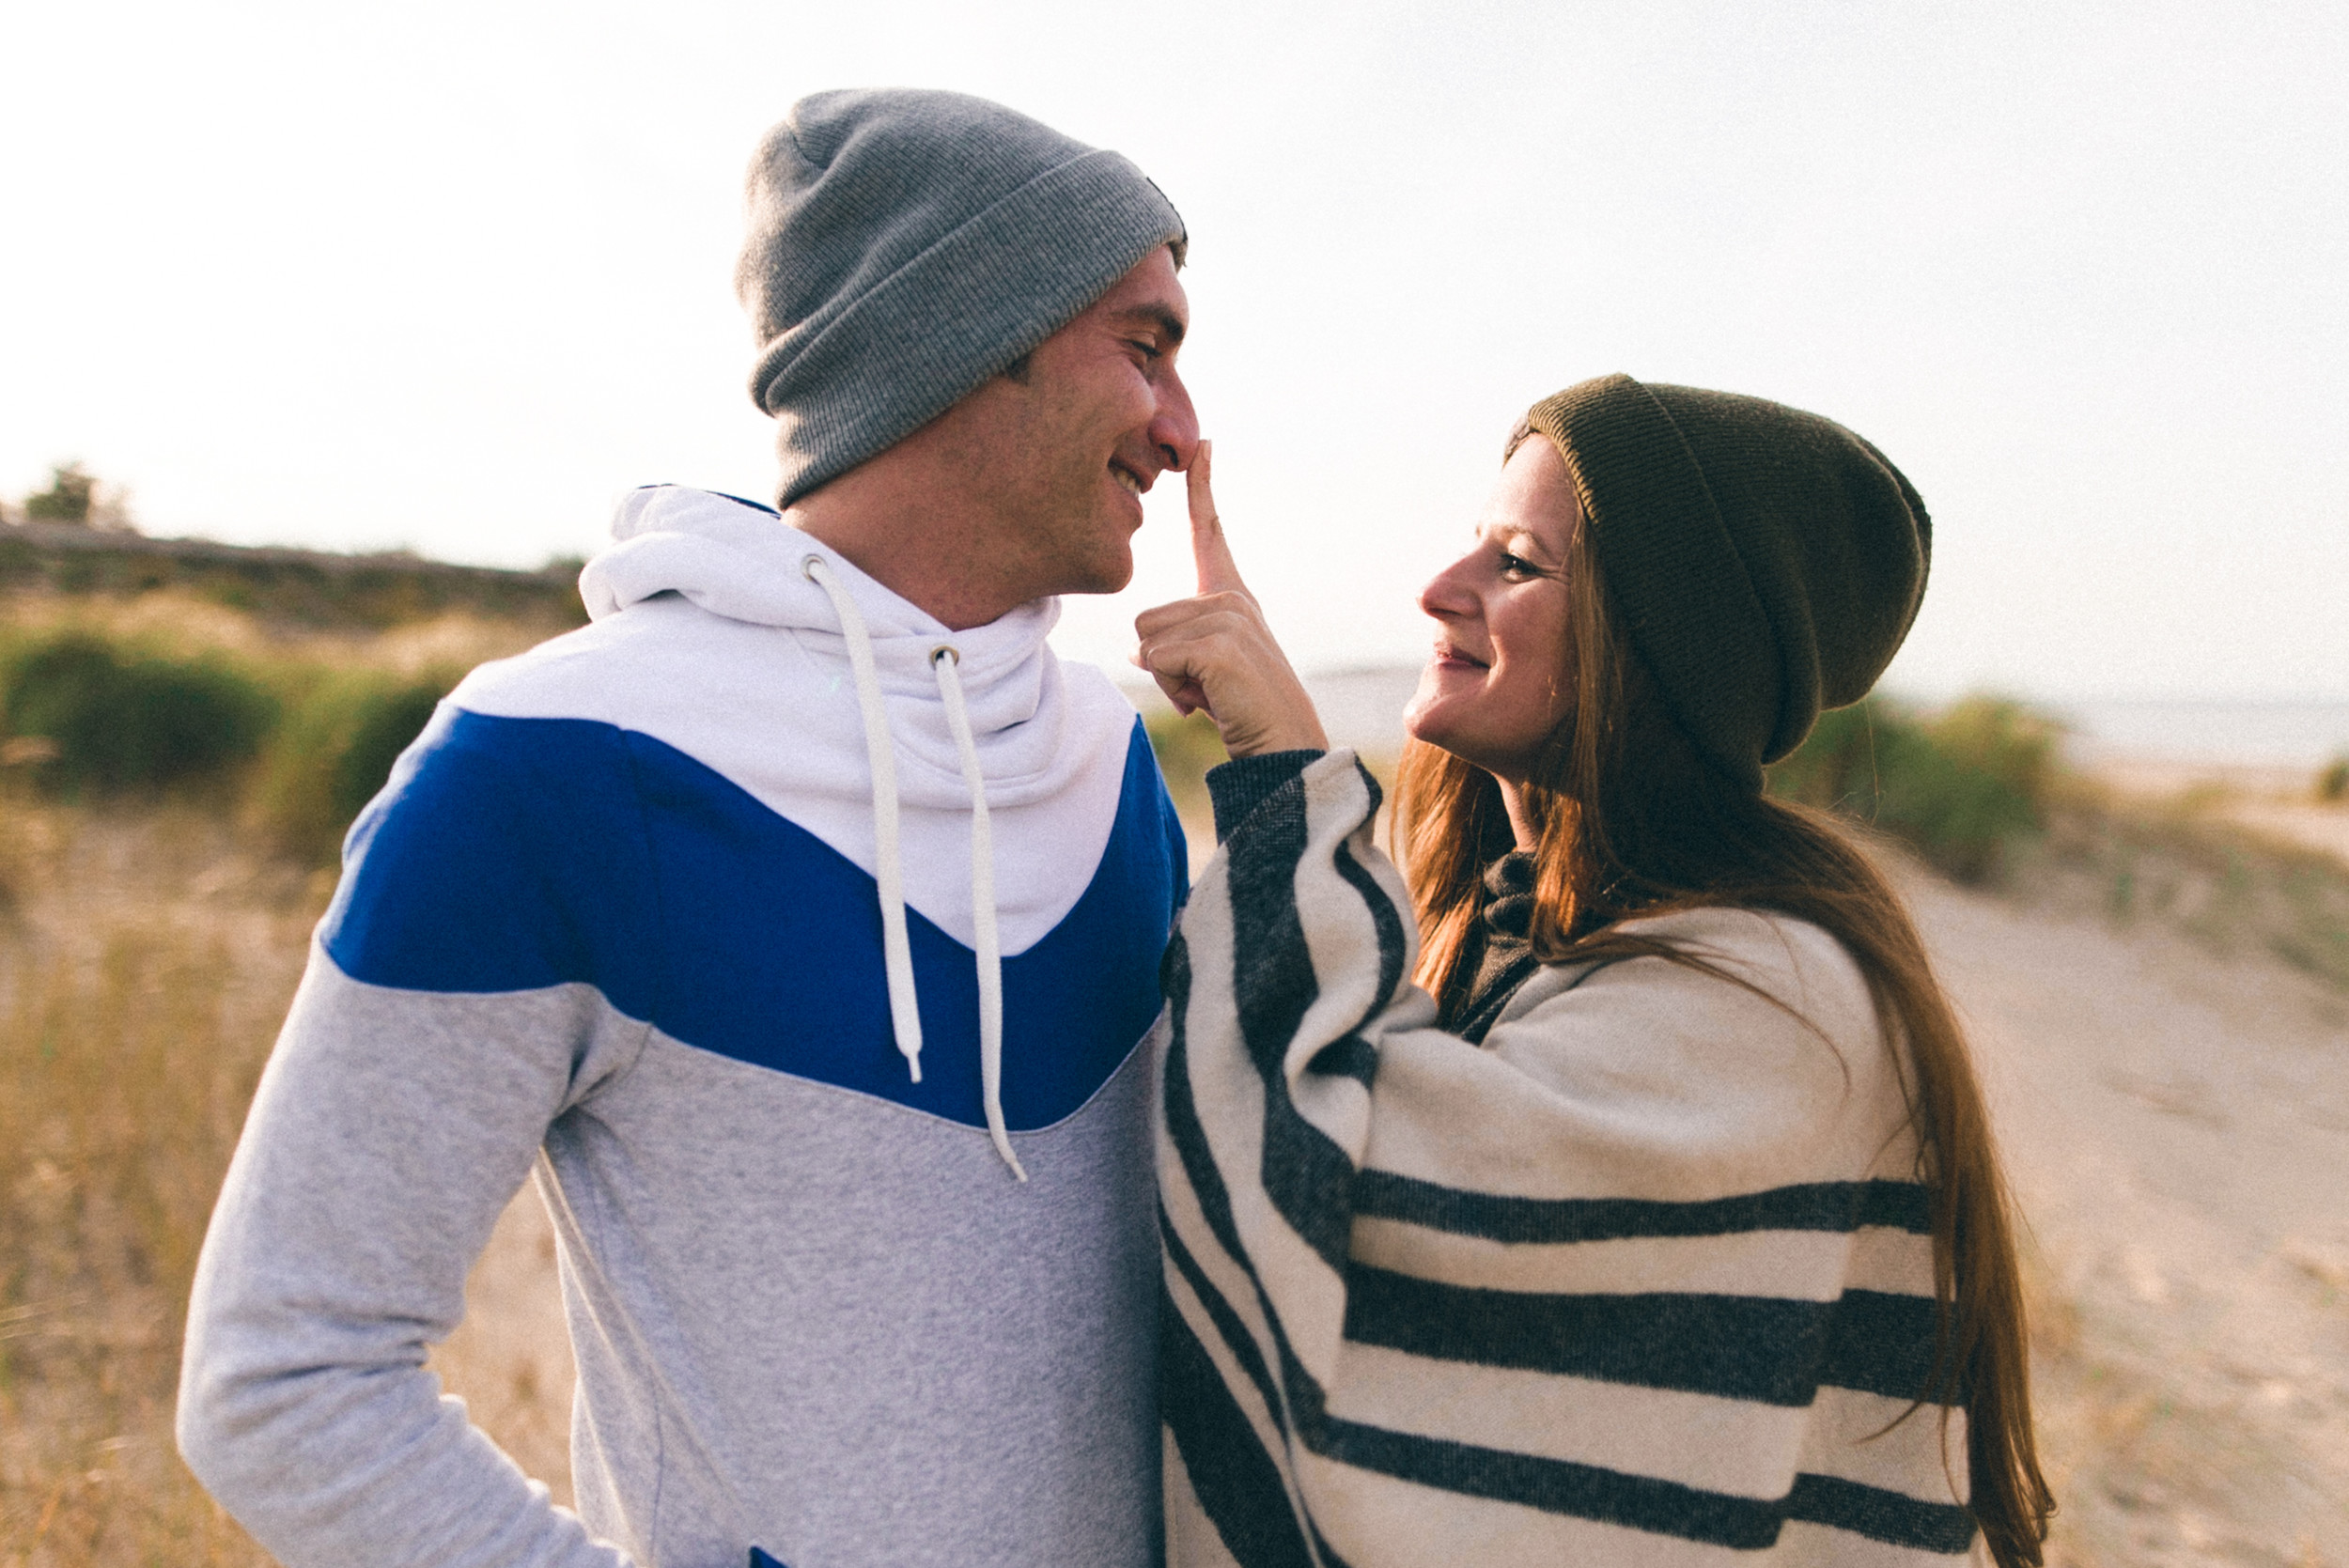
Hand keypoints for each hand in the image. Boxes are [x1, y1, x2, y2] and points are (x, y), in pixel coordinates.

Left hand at [1133, 441, 1329, 757]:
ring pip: (1148, 641)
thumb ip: (1176, 646)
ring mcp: (1230, 619)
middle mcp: (1233, 600)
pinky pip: (1158, 661)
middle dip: (1162, 664)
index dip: (1203, 487)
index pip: (1211, 533)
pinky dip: (1175, 691)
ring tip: (1212, 696)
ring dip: (1169, 681)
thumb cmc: (1245, 714)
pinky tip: (1212, 704)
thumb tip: (1137, 648)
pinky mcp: (1221, 645)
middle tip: (1207, 689)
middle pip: (1146, 618)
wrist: (1285, 750)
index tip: (1204, 445)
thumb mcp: (1205, 672)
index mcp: (1234, 598)